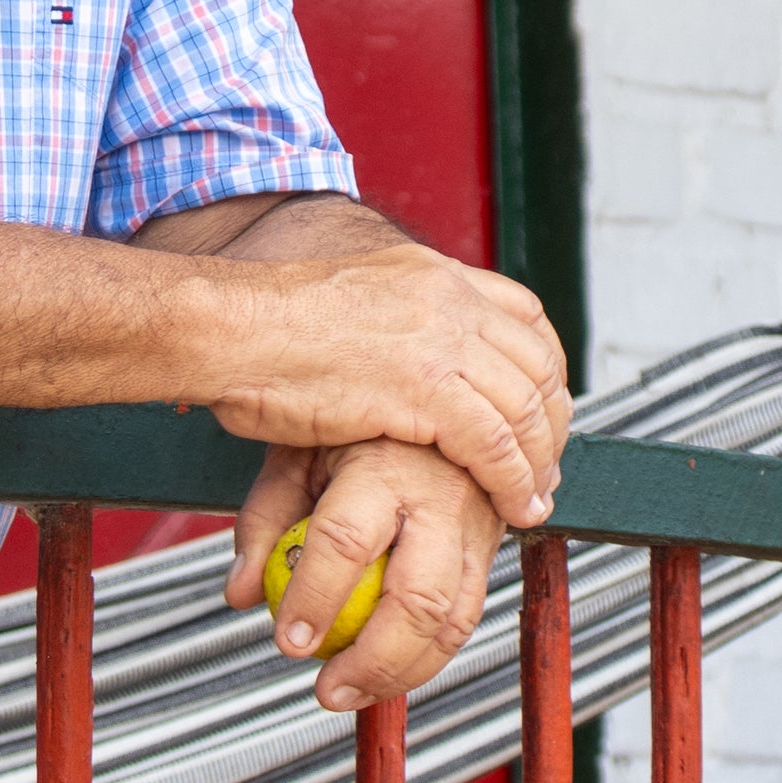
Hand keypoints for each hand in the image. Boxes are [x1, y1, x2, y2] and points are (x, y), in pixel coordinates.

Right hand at [203, 242, 569, 526]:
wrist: (229, 325)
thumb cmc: (261, 325)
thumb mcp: (345, 302)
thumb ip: (385, 323)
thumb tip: (388, 354)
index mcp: (433, 275)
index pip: (524, 314)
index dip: (543, 366)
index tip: (541, 406)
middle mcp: (449, 300)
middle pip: (539, 362)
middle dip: (552, 419)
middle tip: (547, 463)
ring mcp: (442, 340)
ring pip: (527, 406)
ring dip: (541, 460)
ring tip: (536, 498)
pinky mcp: (426, 389)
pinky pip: (495, 444)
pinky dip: (514, 481)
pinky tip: (516, 507)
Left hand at [225, 440, 506, 709]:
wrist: (448, 396)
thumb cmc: (358, 427)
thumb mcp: (300, 453)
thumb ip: (265, 520)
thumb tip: (242, 594)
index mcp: (383, 464)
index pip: (346, 541)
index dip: (315, 598)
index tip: (288, 642)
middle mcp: (440, 495)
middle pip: (417, 597)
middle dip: (370, 660)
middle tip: (326, 689)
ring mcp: (475, 525)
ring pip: (452, 620)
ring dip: (402, 673)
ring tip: (350, 694)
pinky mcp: (490, 548)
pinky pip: (466, 618)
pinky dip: (428, 657)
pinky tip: (387, 673)